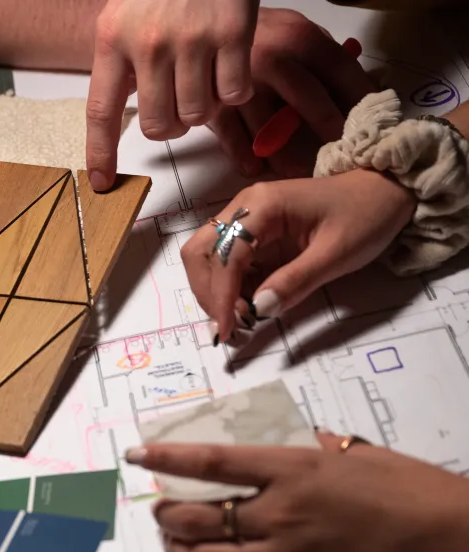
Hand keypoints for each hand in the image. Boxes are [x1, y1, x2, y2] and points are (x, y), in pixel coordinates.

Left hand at [86, 0, 258, 189]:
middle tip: (181, 100)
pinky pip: (234, 94)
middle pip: (159, 126)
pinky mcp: (233, 34)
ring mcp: (192, 39)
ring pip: (198, 115)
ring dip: (205, 106)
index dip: (101, 153)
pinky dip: (234, 87)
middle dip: (173, 124)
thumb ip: (125, 61)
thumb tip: (133, 114)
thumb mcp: (128, 14)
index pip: (101, 111)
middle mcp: (148, 42)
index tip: (101, 183)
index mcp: (113, 38)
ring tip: (204, 74)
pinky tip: (228, 60)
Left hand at [131, 433, 468, 551]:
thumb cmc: (411, 490)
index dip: (166, 458)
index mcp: (293, 470)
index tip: (136, 454)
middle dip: (165, 513)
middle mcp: (281, 514)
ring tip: (171, 542)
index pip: (211, 462)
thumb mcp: (355, 451)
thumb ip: (305, 444)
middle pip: (196, 516)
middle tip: (159, 507)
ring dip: (177, 550)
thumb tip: (271, 438)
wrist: (456, 544)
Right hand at [181, 169, 415, 342]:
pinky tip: (247, 302)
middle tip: (230, 323)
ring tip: (240, 315)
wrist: (384, 190)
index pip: (226, 254)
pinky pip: (224, 258)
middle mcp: (243, 206)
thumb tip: (259, 309)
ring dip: (213, 289)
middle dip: (207, 292)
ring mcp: (244, 216)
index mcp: (263, 206)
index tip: (228, 329)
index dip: (222, 295)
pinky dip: (226, 285)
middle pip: (200, 251)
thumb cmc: (365, 216)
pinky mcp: (251, 229)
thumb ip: (296, 282)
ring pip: (206, 255)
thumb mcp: (336, 254)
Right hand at [208, 8, 375, 177]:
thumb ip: (322, 56)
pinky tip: (255, 167)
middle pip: (307, 99)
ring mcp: (240, 83)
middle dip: (327, 127)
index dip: (359, 98)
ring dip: (283, 154)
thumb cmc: (259, 36)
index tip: (371, 123)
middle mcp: (271, 59)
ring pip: (266, 126)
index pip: (339, 69)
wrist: (204, 26)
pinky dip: (243, 155)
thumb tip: (358, 85)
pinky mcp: (214, 103)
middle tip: (339, 153)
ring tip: (295, 171)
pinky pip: (231, 136)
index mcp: (298, 37)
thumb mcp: (294, 31)